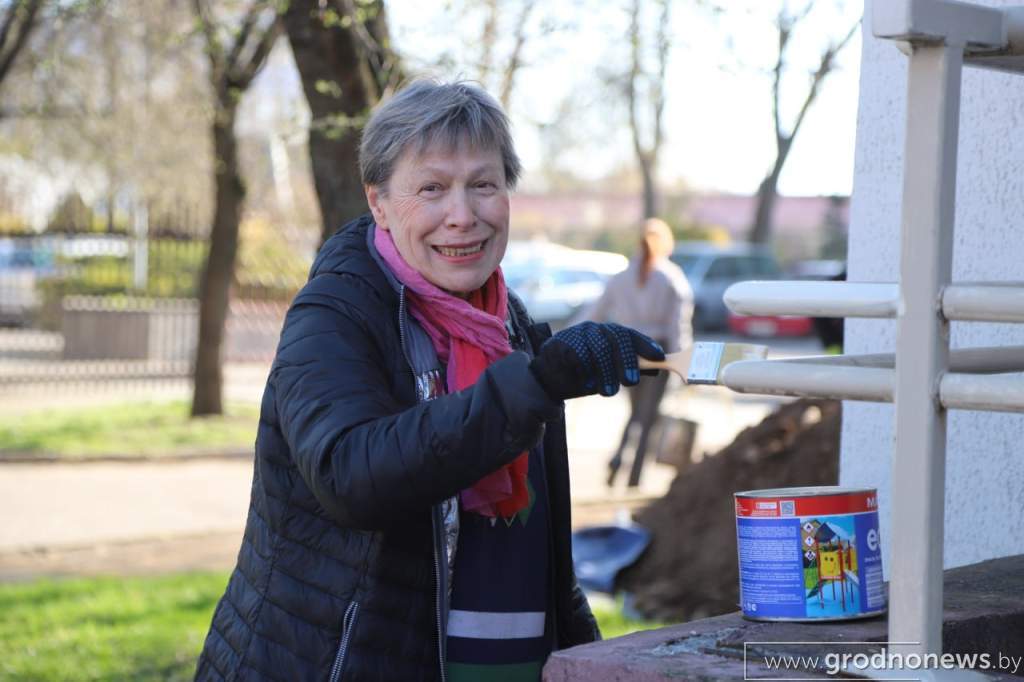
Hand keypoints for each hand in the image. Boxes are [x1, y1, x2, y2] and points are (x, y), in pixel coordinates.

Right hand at [529, 322, 664, 399]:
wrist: (550, 374)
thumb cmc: (586, 372)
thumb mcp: (610, 371)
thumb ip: (630, 367)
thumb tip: (656, 368)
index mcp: (610, 334)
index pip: (630, 335)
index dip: (645, 345)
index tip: (658, 358)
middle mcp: (596, 330)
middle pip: (616, 339)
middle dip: (626, 361)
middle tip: (630, 382)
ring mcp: (578, 334)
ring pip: (598, 348)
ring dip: (606, 372)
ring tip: (609, 393)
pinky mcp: (561, 342)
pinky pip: (577, 354)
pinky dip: (585, 371)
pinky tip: (588, 384)